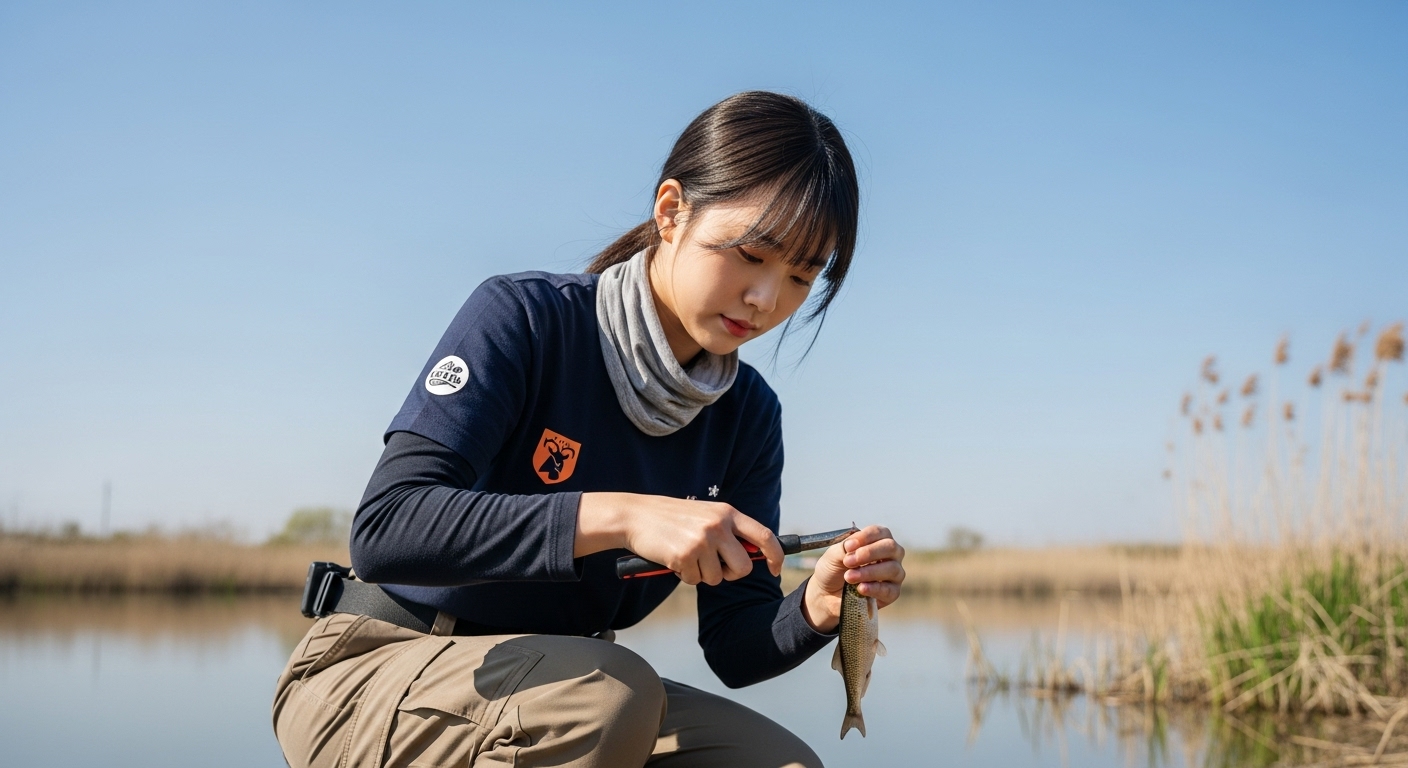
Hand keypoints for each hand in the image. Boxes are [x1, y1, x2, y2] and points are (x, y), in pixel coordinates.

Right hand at [575, 492, 783, 585]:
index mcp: (728, 513)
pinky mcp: (685, 556)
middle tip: (715, 567)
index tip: (775, 569)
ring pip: (718, 578)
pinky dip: (684, 575)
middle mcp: (718, 525)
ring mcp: (702, 541)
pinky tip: (674, 559)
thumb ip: (730, 531)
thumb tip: (756, 556)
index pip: (765, 536)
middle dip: (732, 574)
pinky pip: (694, 580)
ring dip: (703, 574)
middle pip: (744, 567)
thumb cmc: (673, 519)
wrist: (637, 516)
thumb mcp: (706, 515)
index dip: (776, 556)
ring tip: (687, 556)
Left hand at [801, 525, 904, 632]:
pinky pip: (890, 590)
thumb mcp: (833, 555)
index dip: (866, 537)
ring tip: (849, 577)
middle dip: (869, 553)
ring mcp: (893, 575)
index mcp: (877, 541)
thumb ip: (844, 548)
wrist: (826, 594)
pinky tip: (860, 588)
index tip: (848, 546)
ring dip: (869, 572)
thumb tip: (852, 546)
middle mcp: (890, 556)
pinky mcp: (891, 594)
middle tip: (849, 561)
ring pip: (892, 569)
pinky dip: (875, 589)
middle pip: (891, 547)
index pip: (881, 532)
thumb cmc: (833, 569)